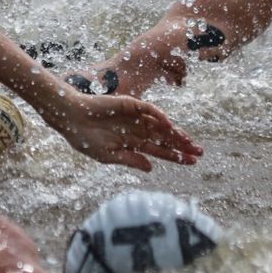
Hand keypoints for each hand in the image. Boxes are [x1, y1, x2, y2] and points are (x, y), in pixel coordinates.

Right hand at [55, 93, 202, 171]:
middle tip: (200, 153)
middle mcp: (137, 130)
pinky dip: (160, 116)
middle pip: (165, 139)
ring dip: (176, 133)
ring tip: (190, 142)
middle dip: (182, 146)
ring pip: (162, 125)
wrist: (71, 119)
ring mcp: (135, 117)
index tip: (191, 162)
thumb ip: (130, 160)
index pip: (159, 151)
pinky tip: (169, 125)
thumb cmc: (85, 139)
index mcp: (132, 144)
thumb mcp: (108, 156)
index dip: (175, 156)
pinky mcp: (131, 104)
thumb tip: (151, 167)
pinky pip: (149, 110)